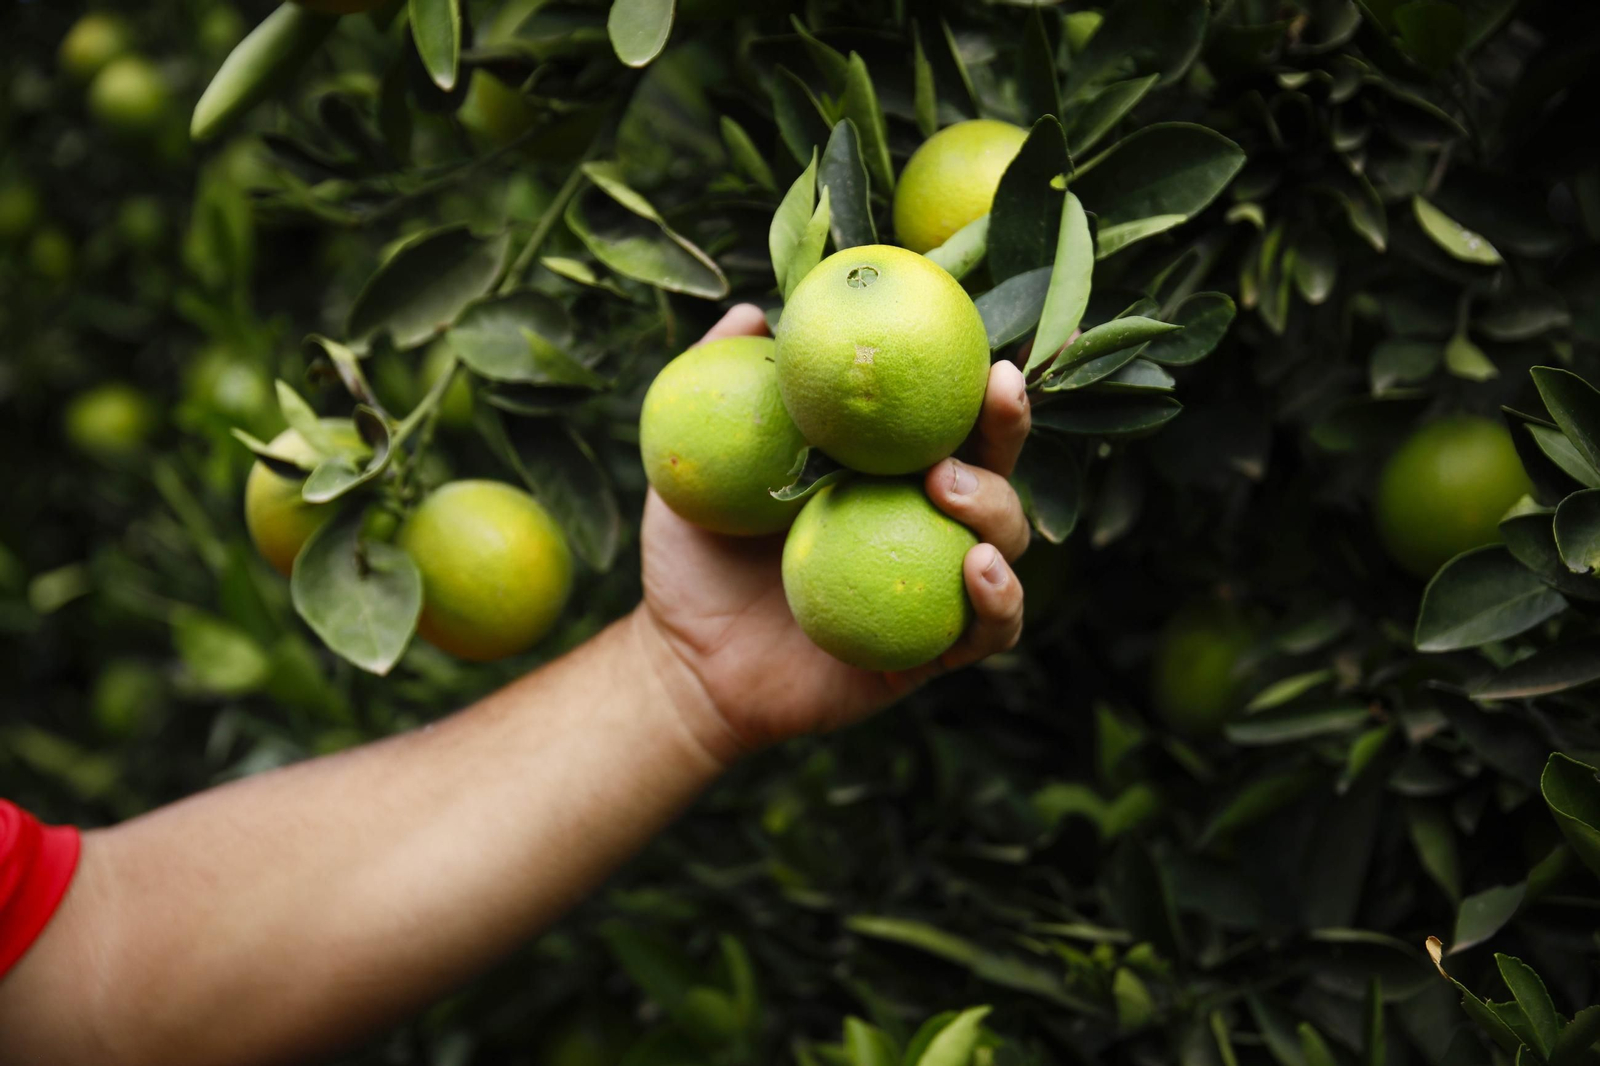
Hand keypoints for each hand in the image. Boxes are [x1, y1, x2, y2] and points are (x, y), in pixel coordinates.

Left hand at [634, 304, 1031, 764]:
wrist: (684, 662)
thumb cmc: (694, 560)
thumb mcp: (693, 470)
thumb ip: (718, 389)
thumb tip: (751, 312)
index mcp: (881, 471)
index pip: (945, 416)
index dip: (979, 379)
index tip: (992, 338)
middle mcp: (921, 522)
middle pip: (995, 466)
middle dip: (1006, 424)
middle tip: (992, 395)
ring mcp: (935, 588)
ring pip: (1006, 540)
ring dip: (998, 507)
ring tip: (950, 487)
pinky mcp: (934, 653)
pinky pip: (992, 630)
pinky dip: (1001, 601)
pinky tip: (978, 570)